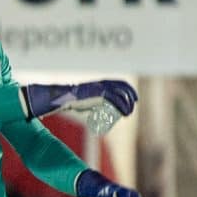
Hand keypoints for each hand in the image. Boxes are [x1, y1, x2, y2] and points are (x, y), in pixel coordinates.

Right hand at [20, 78, 137, 124]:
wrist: (61, 98)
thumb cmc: (71, 100)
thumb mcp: (85, 101)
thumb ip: (92, 104)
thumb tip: (96, 112)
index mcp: (99, 84)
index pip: (117, 83)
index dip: (127, 88)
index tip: (133, 97)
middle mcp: (101, 84)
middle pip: (121, 86)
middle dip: (131, 93)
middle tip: (135, 103)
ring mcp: (100, 88)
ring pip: (119, 94)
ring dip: (127, 103)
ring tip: (128, 113)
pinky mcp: (98, 94)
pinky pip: (114, 99)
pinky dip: (122, 106)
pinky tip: (124, 113)